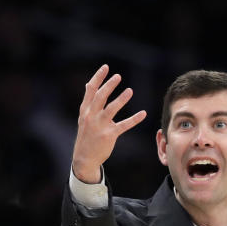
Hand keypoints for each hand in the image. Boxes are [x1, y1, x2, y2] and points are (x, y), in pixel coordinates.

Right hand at [72, 64, 146, 182]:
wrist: (84, 157)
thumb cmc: (86, 135)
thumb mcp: (83, 118)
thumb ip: (88, 102)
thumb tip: (89, 84)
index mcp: (85, 110)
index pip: (90, 90)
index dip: (98, 78)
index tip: (106, 67)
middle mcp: (91, 116)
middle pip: (100, 97)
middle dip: (108, 85)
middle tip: (118, 76)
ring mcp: (100, 126)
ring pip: (111, 109)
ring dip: (121, 99)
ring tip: (130, 90)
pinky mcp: (109, 135)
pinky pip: (124, 125)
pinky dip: (134, 119)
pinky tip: (143, 113)